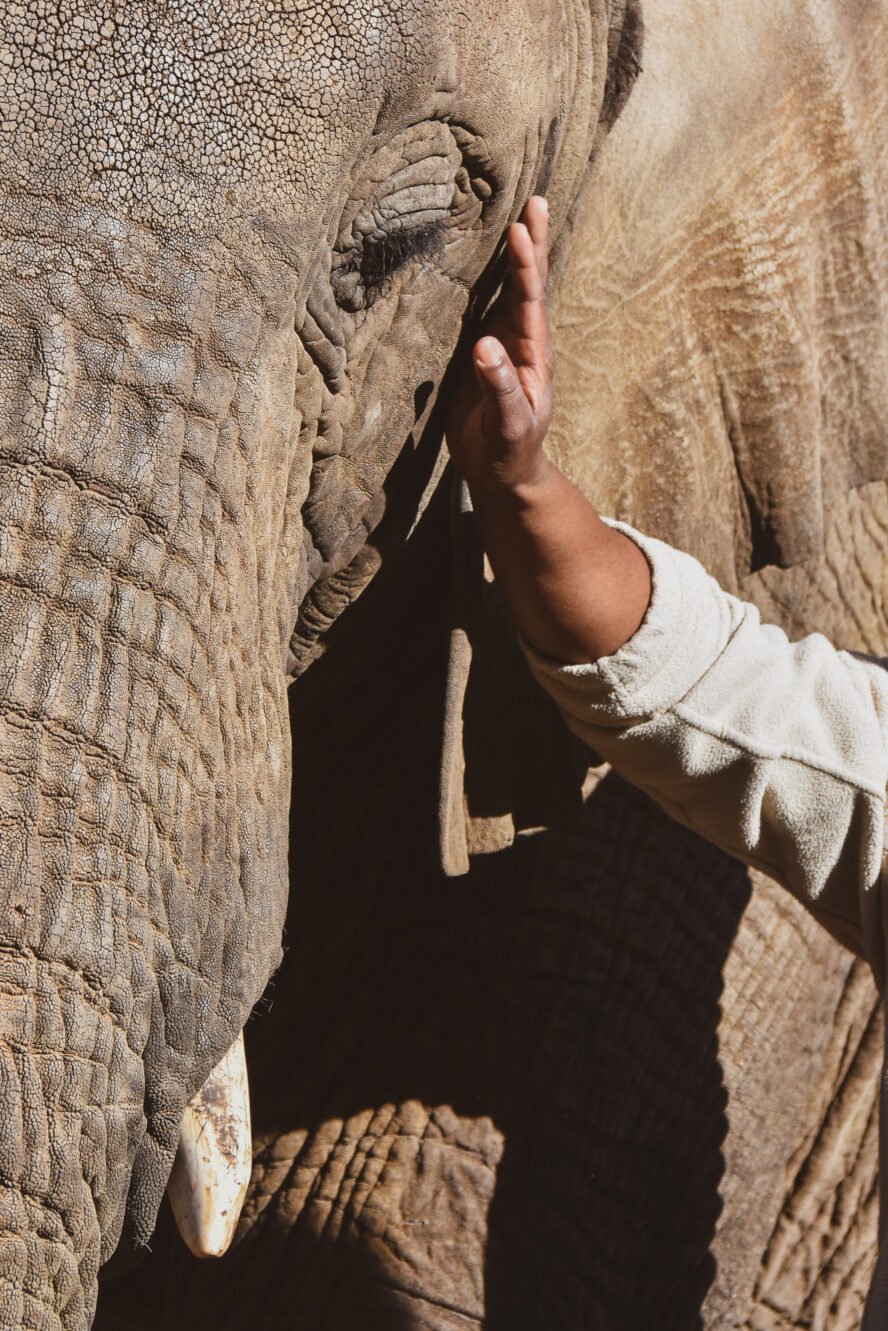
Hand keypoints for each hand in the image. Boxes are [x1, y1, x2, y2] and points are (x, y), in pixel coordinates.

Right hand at [446, 195, 553, 494]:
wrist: (504, 473)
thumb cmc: (510, 451)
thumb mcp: (507, 425)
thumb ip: (498, 386)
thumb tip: (484, 344)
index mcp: (532, 356)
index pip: (530, 302)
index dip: (525, 266)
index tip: (519, 230)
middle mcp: (522, 343)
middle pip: (529, 286)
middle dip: (532, 245)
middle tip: (536, 200)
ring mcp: (505, 346)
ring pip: (512, 292)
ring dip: (517, 256)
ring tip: (521, 217)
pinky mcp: (484, 355)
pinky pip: (488, 308)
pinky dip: (491, 281)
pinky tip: (485, 261)